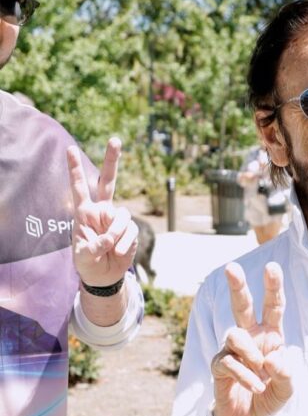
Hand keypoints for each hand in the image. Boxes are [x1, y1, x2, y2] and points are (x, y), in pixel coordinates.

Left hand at [67, 138, 137, 286]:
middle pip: (108, 181)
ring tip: (111, 248)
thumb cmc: (87, 262)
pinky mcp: (130, 230)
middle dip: (112, 160)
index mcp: (84, 213)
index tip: (70, 149)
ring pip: (122, 215)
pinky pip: (130, 231)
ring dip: (117, 233)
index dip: (75, 170)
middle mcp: (102, 211)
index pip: (79, 188)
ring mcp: (117, 219)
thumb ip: (94, 246)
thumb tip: (110, 237)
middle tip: (115, 139)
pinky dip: (124, 243)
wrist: (105, 275)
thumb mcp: (83, 256)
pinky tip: (118, 252)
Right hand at [210, 262, 292, 415]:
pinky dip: (245, 376)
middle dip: (238, 286)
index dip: (273, 287)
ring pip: (235, 335)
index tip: (271, 267)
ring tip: (261, 376)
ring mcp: (232, 349)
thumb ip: (286, 374)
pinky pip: (229, 362)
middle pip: (242, 306)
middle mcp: (251, 336)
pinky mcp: (219, 365)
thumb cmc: (270, 396)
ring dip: (251, 355)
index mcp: (271, 335)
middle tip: (232, 268)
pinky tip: (256, 387)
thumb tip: (272, 357)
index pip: (273, 307)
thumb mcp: (287, 389)